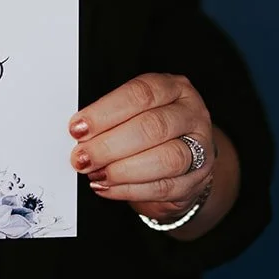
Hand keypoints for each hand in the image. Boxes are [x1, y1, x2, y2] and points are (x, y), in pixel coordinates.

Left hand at [69, 73, 215, 222]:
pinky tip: (108, 187)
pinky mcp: (196, 180)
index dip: (105, 112)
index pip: (140, 94)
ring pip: (165, 159)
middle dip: (110, 145)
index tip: (78, 128)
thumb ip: (110, 119)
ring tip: (96, 174)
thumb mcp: (133, 113)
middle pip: (153, 127)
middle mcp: (191, 115)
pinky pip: (164, 188)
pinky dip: (130, 190)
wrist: (182, 162)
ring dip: (122, 170)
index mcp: (173, 88)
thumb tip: (79, 133)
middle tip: (82, 157)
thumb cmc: (151, 132)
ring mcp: (200, 148)